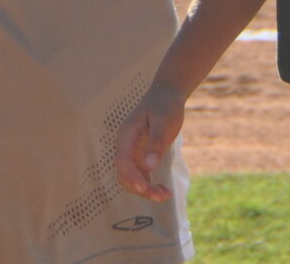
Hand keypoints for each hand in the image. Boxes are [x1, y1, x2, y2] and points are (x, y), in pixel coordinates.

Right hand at [114, 79, 186, 200]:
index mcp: (126, 135)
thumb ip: (156, 143)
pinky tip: (164, 191)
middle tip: (161, 195)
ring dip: (145, 190)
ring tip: (165, 195)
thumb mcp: (163, 121)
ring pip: (132, 179)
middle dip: (140, 188)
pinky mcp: (143, 157)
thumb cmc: (164, 105)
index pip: (122, 160)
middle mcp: (127, 146)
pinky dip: (150, 186)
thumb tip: (149, 166)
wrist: (167, 94)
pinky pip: (142, 177)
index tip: (143, 188)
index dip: (130, 176)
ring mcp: (134, 153)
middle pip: (125, 174)